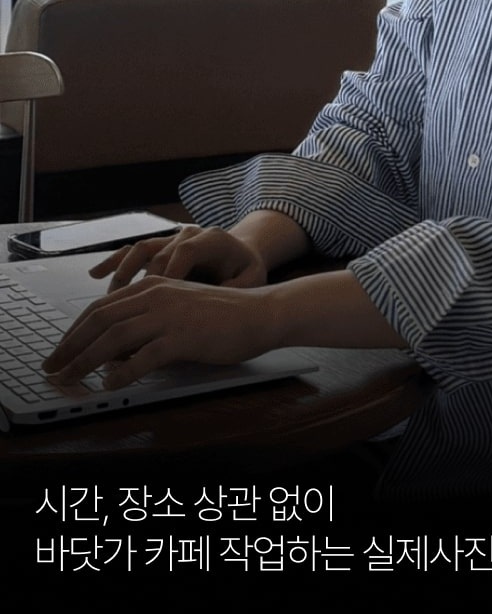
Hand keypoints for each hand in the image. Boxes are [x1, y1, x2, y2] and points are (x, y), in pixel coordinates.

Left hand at [43, 276, 279, 387]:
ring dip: (87, 361)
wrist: (259, 313)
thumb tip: (112, 352)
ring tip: (71, 380)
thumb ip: (146, 324)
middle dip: (70, 346)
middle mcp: (156, 295)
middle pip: (100, 320)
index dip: (74, 331)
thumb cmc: (221, 315)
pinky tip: (112, 385)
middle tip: (53, 368)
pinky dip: (124, 373)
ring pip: (115, 337)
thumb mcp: (177, 310)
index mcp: (153, 286)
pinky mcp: (184, 337)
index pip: (100, 307)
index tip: (59, 351)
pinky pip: (145, 356)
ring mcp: (170, 315)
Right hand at [90, 225, 267, 291]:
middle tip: (127, 313)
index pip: (185, 252)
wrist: (243, 253)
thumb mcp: (251, 279)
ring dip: (121, 275)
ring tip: (107, 303)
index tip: (158, 304)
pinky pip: (133, 251)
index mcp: (212, 240)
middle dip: (138, 282)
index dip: (170, 275)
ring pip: (140, 251)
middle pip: (156, 254)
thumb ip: (236, 289)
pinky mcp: (160, 247)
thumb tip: (216, 304)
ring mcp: (171, 239)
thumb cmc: (246, 271)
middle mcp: (187, 234)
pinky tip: (95, 274)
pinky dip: (114, 262)